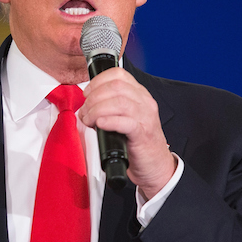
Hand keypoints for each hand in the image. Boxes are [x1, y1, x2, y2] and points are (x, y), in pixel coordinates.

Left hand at [78, 67, 175, 198]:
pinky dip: (109, 121)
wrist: (156, 166)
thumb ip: (110, 106)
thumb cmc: (137, 143)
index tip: (87, 94)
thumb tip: (86, 106)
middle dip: (94, 97)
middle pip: (116, 86)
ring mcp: (145, 117)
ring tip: (89, 120)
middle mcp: (145, 102)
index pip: (119, 74)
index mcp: (140, 95)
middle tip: (86, 111)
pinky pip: (126, 122)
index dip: (98, 81)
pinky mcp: (143, 134)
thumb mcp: (125, 117)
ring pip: (119, 102)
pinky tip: (100, 125)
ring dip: (97, 109)